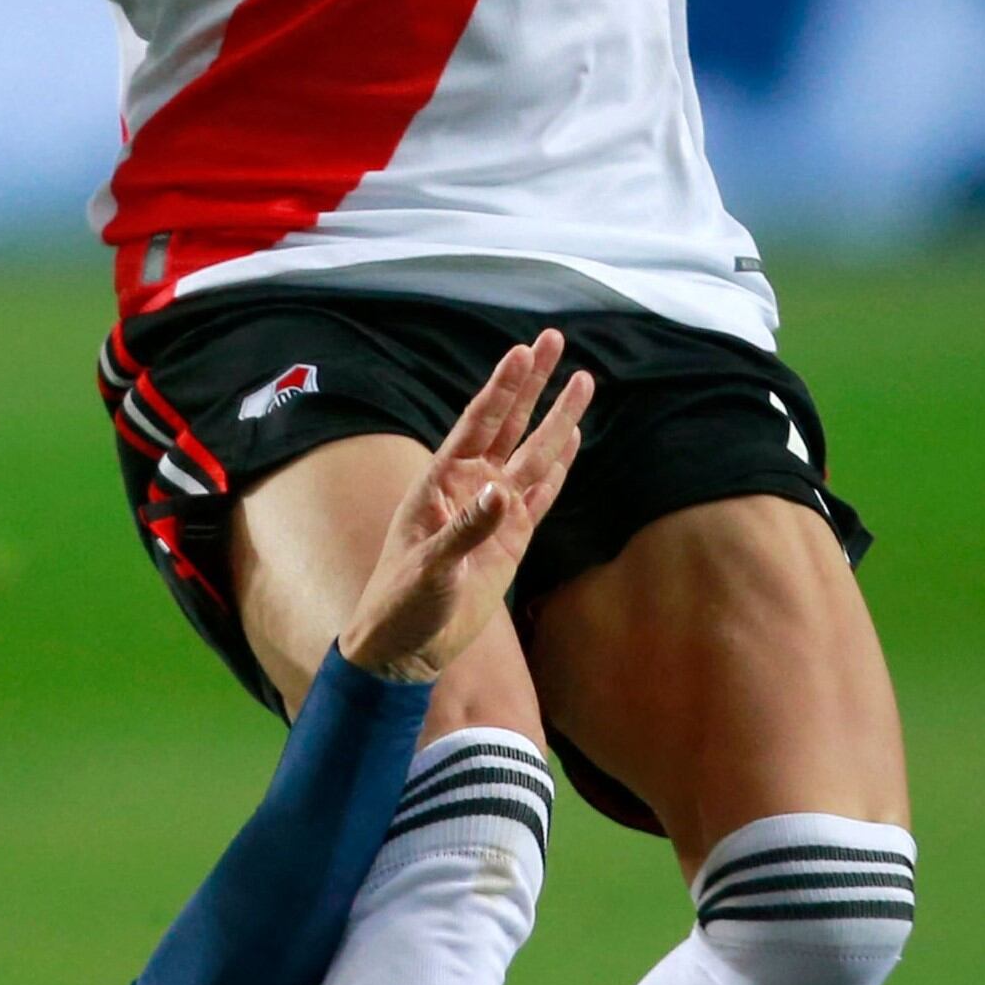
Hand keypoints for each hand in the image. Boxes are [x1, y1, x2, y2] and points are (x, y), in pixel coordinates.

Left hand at [335, 334, 597, 682]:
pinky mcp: (511, 539)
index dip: (502, 388)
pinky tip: (573, 440)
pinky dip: (559, 468)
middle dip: (533, 384)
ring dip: (558, 420)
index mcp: (440, 482)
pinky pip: (540, 495)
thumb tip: (502, 493)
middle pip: (509, 424)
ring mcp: (493, 512)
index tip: (523, 351)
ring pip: (533, 455)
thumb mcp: (428, 567)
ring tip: (583, 381)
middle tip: (554, 339)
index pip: (478, 424)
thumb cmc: (401, 602)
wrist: (405, 646)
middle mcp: (469, 487)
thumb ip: (466, 530)